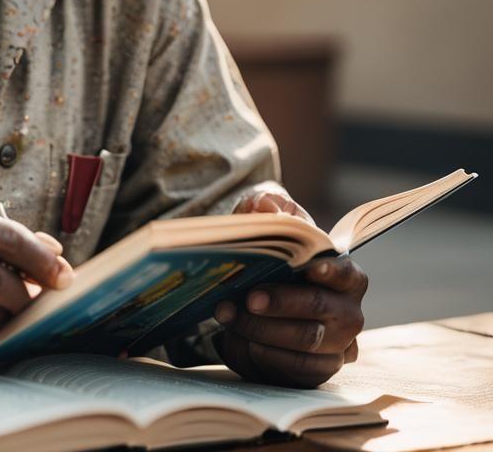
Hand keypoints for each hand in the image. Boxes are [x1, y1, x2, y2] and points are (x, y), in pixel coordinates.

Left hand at [213, 193, 367, 387]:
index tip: (309, 267)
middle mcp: (348, 311)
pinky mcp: (317, 370)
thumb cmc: (269, 255)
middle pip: (319, 307)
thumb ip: (265, 207)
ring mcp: (337, 345)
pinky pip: (296, 367)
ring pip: (304, 340)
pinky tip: (243, 340)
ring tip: (228, 314)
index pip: (345, 272)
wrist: (254, 298)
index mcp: (344, 274)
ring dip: (262, 328)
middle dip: (282, 302)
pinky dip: (266, 353)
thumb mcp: (263, 224)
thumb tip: (269, 206)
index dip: (330, 270)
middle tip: (249, 298)